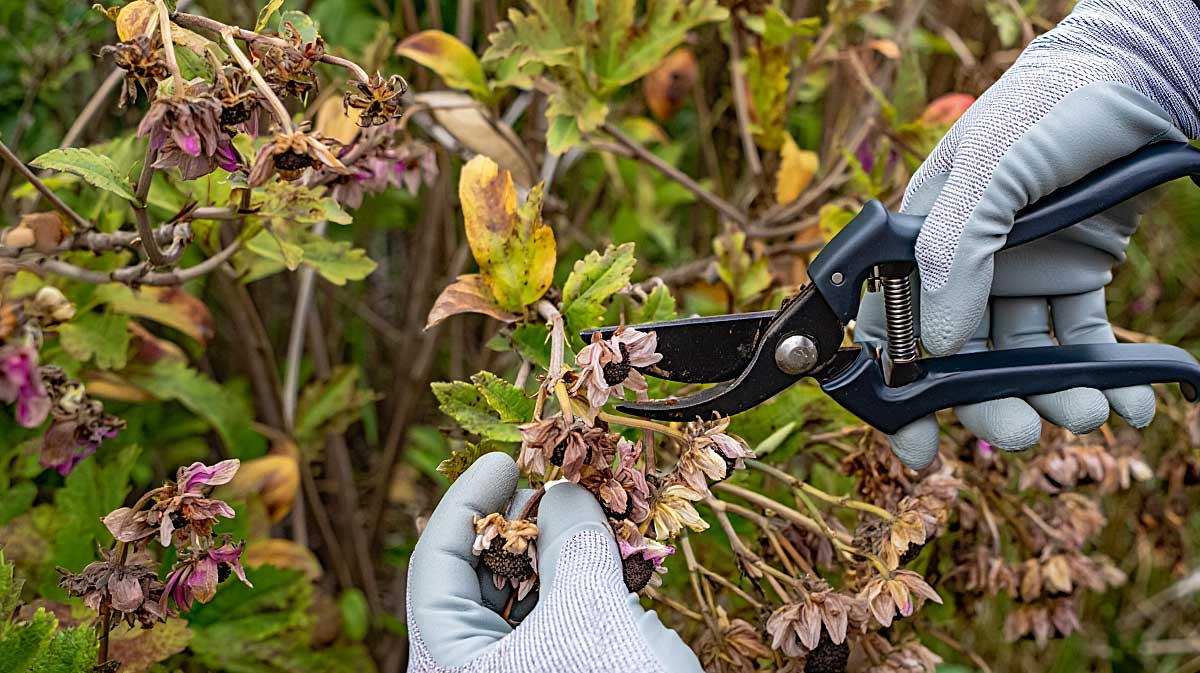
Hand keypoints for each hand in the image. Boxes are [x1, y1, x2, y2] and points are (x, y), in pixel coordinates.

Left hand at [405, 452, 701, 671]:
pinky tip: (620, 564)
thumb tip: (565, 492)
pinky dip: (587, 590)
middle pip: (481, 580)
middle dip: (525, 526)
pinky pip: (563, 626)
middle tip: (562, 482)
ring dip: (563, 554)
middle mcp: (475, 672)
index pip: (435, 565)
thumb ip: (574, 542)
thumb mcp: (592, 614)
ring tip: (598, 517)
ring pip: (529, 602)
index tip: (507, 457)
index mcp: (449, 662)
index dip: (467, 500)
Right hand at [856, 0, 1199, 468]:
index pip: (892, 325)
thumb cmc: (1048, 109)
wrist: (1139, 78)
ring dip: (1052, 393)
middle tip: (1019, 433)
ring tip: (1090, 412)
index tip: (914, 442)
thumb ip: (955, 252)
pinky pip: (1082, 339)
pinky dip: (1105, 374)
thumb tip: (939, 347)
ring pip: (1022, 356)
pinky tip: (1131, 399)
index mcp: (920, 239)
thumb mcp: (988, 169)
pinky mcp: (1077, 275)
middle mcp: (964, 265)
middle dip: (986, 403)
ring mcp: (1020, 272)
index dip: (895, 388)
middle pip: (959, 357)